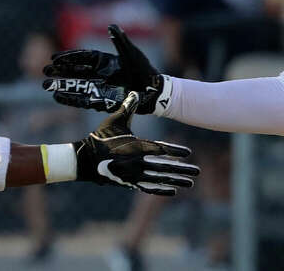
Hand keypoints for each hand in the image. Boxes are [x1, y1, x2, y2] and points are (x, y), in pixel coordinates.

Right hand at [44, 24, 165, 113]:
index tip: (54, 58)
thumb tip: (112, 26)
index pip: (82, 58)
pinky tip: (58, 97)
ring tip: (45, 86)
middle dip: (60, 71)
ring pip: (76, 86)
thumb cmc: (144, 69)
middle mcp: (100, 74)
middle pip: (75, 72)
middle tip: (44, 70)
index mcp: (105, 61)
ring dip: (61, 86)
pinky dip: (71, 99)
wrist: (154, 91)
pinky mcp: (102, 100)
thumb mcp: (132, 53)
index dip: (68, 58)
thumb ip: (120, 41)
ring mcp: (100, 88)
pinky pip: (83, 100)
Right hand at [73, 92, 198, 195]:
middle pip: (165, 167)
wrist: (86, 160)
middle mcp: (138, 163)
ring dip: (176, 181)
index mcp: (136, 146)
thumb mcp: (115, 121)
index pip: (160, 149)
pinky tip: (173, 191)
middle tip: (197, 171)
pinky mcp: (130, 182)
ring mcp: (134, 175)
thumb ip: (128, 108)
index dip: (175, 151)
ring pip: (159, 179)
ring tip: (190, 183)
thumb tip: (136, 92)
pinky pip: (149, 187)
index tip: (189, 153)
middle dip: (182, 170)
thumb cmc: (101, 138)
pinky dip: (161, 190)